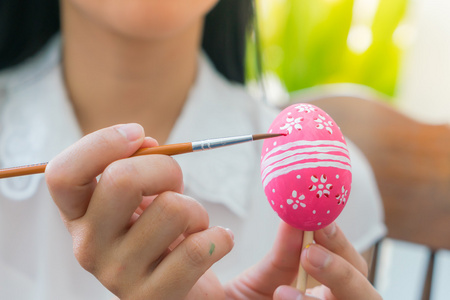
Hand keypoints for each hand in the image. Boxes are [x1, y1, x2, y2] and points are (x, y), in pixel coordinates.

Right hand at [46, 124, 233, 298]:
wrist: (181, 293)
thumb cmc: (161, 234)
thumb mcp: (141, 197)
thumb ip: (137, 166)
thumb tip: (147, 143)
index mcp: (80, 215)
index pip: (63, 174)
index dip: (102, 143)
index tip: (138, 135)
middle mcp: (89, 246)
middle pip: (122, 179)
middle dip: (165, 169)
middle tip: (176, 186)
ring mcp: (118, 275)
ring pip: (172, 209)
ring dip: (196, 211)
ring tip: (191, 226)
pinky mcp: (153, 297)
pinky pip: (197, 249)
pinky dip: (220, 238)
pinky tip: (215, 243)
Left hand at [273, 223, 381, 299]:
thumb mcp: (265, 279)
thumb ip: (285, 254)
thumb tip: (295, 218)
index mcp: (331, 290)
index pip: (354, 266)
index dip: (341, 244)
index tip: (320, 223)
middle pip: (367, 296)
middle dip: (342, 273)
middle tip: (311, 254)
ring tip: (282, 292)